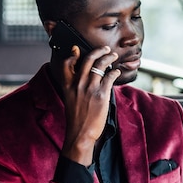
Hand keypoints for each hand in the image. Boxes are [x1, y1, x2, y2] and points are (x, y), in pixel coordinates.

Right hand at [60, 45, 119, 165]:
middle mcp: (78, 84)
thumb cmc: (77, 118)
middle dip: (98, 51)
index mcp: (67, 85)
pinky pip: (110, 76)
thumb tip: (87, 75)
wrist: (80, 133)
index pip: (66, 64)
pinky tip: (117, 71)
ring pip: (100, 65)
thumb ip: (75, 86)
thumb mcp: (70, 99)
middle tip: (105, 49)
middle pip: (88, 60)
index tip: (77, 48)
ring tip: (113, 56)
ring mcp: (90, 88)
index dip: (71, 54)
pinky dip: (115, 71)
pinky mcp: (101, 94)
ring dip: (109, 57)